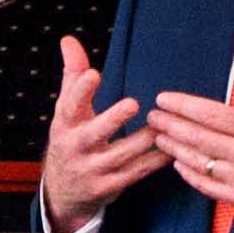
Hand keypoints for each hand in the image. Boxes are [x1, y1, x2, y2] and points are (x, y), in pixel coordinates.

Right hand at [39, 36, 164, 230]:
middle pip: (92, 134)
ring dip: (143, 140)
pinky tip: (171, 148)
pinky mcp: (108, 188)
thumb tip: (69, 39)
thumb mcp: (66, 110)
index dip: (80, 91)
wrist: (62, 194)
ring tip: (163, 124)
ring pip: (120, 155)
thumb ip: (72, 74)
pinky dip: (154, 161)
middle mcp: (76, 148)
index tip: (93, 74)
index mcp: (65, 125)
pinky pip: (135, 173)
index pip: (69, 106)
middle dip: (111, 119)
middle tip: (132, 103)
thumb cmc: (71, 141)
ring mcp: (92, 170)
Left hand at [147, 74, 233, 221]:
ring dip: (174, 148)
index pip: (211, 114)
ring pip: (198, 162)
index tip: (164, 98)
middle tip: (152, 116)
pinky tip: (177, 162)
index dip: (183, 105)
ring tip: (158, 136)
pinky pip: (206, 186)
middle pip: (198, 138)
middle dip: (170, 125)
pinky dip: (189, 174)